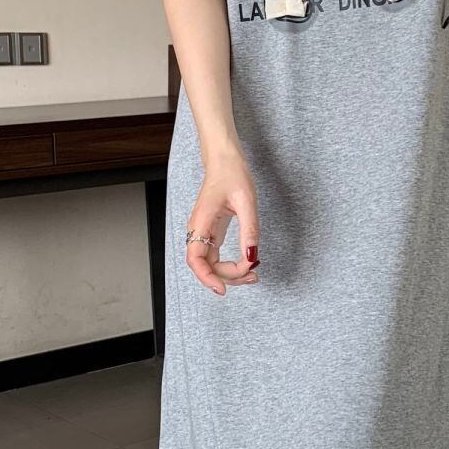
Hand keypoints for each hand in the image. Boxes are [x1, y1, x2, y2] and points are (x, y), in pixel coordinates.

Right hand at [185, 149, 259, 295]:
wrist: (225, 159)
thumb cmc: (232, 173)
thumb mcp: (247, 201)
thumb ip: (249, 229)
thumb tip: (252, 256)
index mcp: (201, 222)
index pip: (196, 259)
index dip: (207, 278)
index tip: (223, 289)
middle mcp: (199, 229)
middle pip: (205, 265)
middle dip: (227, 276)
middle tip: (252, 275)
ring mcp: (204, 231)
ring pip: (211, 263)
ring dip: (230, 273)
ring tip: (253, 273)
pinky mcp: (212, 231)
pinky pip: (217, 255)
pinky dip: (231, 264)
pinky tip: (247, 263)